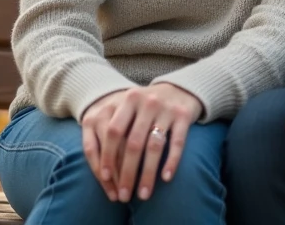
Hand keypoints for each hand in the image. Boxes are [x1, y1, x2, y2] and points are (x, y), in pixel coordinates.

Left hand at [80, 82, 202, 201]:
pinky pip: (177, 142)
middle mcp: (147, 102)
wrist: (180, 89)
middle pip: (133, 143)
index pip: (113, 132)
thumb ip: (114, 129)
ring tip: (143, 194)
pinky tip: (166, 178)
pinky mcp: (184, 116)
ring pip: (155, 146)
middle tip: (124, 196)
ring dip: (148, 173)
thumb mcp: (129, 108)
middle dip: (127, 173)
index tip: (105, 179)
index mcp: (128, 100)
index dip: (108, 156)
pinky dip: (171, 161)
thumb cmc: (146, 107)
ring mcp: (167, 108)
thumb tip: (101, 169)